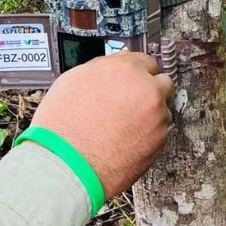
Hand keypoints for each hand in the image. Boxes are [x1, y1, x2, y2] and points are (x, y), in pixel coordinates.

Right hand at [30, 52, 174, 198]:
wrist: (66, 164)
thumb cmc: (62, 127)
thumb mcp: (73, 82)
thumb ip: (102, 71)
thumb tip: (111, 71)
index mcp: (123, 69)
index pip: (145, 61)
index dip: (136, 72)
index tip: (133, 80)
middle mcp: (145, 89)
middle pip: (162, 82)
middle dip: (149, 90)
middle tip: (132, 102)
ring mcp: (156, 116)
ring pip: (162, 109)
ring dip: (149, 114)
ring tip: (123, 126)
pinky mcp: (160, 141)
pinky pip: (159, 132)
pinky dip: (147, 134)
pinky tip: (126, 139)